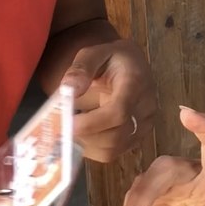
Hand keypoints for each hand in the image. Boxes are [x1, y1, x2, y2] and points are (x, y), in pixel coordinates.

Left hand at [65, 38, 157, 162]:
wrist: (130, 66)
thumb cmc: (111, 59)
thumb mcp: (94, 52)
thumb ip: (81, 68)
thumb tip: (69, 89)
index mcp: (136, 83)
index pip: (118, 112)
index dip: (91, 123)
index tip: (66, 123)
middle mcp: (146, 108)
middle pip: (115, 135)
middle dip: (83, 135)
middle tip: (58, 128)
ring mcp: (144, 125)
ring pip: (113, 149)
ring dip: (86, 143)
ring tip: (70, 128)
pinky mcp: (137, 137)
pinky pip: (112, 152)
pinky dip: (92, 148)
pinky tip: (82, 132)